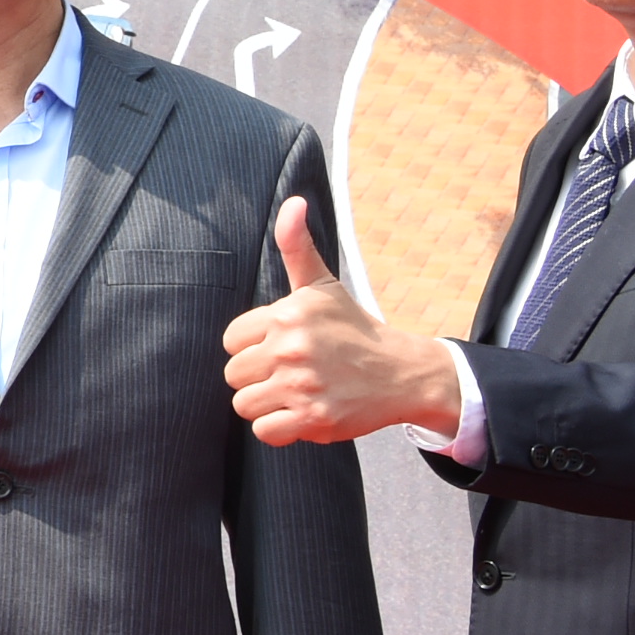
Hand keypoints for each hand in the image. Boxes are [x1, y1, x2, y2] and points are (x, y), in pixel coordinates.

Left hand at [224, 196, 458, 445]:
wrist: (403, 372)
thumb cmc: (354, 329)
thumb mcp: (322, 284)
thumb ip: (296, 246)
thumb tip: (293, 203)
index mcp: (287, 315)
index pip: (232, 340)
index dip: (252, 347)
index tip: (281, 347)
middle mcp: (292, 348)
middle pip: (234, 375)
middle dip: (258, 377)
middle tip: (291, 372)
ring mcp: (302, 386)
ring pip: (244, 405)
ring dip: (267, 404)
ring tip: (296, 393)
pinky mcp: (313, 419)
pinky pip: (265, 431)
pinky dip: (279, 428)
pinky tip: (302, 413)